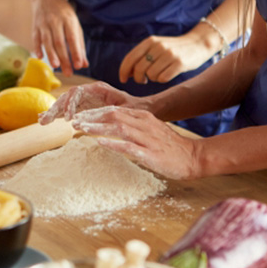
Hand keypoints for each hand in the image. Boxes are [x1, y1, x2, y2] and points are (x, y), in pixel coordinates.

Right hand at [30, 0, 87, 75]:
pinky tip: (40, 57)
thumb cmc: (64, 14)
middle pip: (60, 42)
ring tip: (56, 66)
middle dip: (64, 58)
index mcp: (69, 20)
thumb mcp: (74, 25)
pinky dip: (37, 47)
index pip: (73, 38)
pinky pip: (35, 38)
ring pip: (47, 41)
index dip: (76, 52)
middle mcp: (56, 21)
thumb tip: (85, 64)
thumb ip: (79, 45)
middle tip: (68, 73)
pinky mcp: (35, 26)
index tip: (79, 65)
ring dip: (51, 54)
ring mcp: (44, 23)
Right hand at [39, 81, 138, 123]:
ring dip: (53, 112)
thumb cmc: (136, 109)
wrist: (143, 111)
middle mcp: (89, 92)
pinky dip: (57, 115)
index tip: (68, 119)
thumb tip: (94, 116)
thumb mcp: (125, 110)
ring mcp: (86, 100)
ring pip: (65, 103)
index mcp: (98, 89)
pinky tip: (45, 119)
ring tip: (41, 121)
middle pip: (67, 97)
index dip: (69, 104)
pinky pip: (67, 110)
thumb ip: (110, 111)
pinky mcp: (84, 108)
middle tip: (44, 121)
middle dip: (55, 108)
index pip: (77, 92)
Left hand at [70, 106, 200, 179]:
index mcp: (143, 116)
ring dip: (97, 127)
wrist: (193, 157)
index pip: (114, 110)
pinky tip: (100, 142)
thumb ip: (133, 127)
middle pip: (112, 115)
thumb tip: (111, 128)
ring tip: (80, 129)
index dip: (94, 112)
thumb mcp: (150, 130)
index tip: (78, 116)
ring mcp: (147, 137)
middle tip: (73, 121)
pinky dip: (113, 143)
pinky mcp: (150, 152)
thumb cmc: (170, 147)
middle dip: (91, 117)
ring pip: (118, 127)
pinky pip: (129, 146)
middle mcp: (144, 123)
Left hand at [119, 32, 216, 83]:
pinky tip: (168, 74)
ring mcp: (169, 54)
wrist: (199, 44)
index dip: (124, 70)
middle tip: (144, 80)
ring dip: (153, 78)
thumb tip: (127, 73)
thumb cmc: (174, 49)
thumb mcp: (156, 47)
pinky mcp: (179, 63)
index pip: (130, 58)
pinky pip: (163, 79)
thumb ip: (142, 56)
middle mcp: (158, 46)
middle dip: (138, 78)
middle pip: (139, 69)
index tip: (123, 79)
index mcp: (150, 41)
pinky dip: (163, 79)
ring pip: (151, 75)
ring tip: (160, 73)